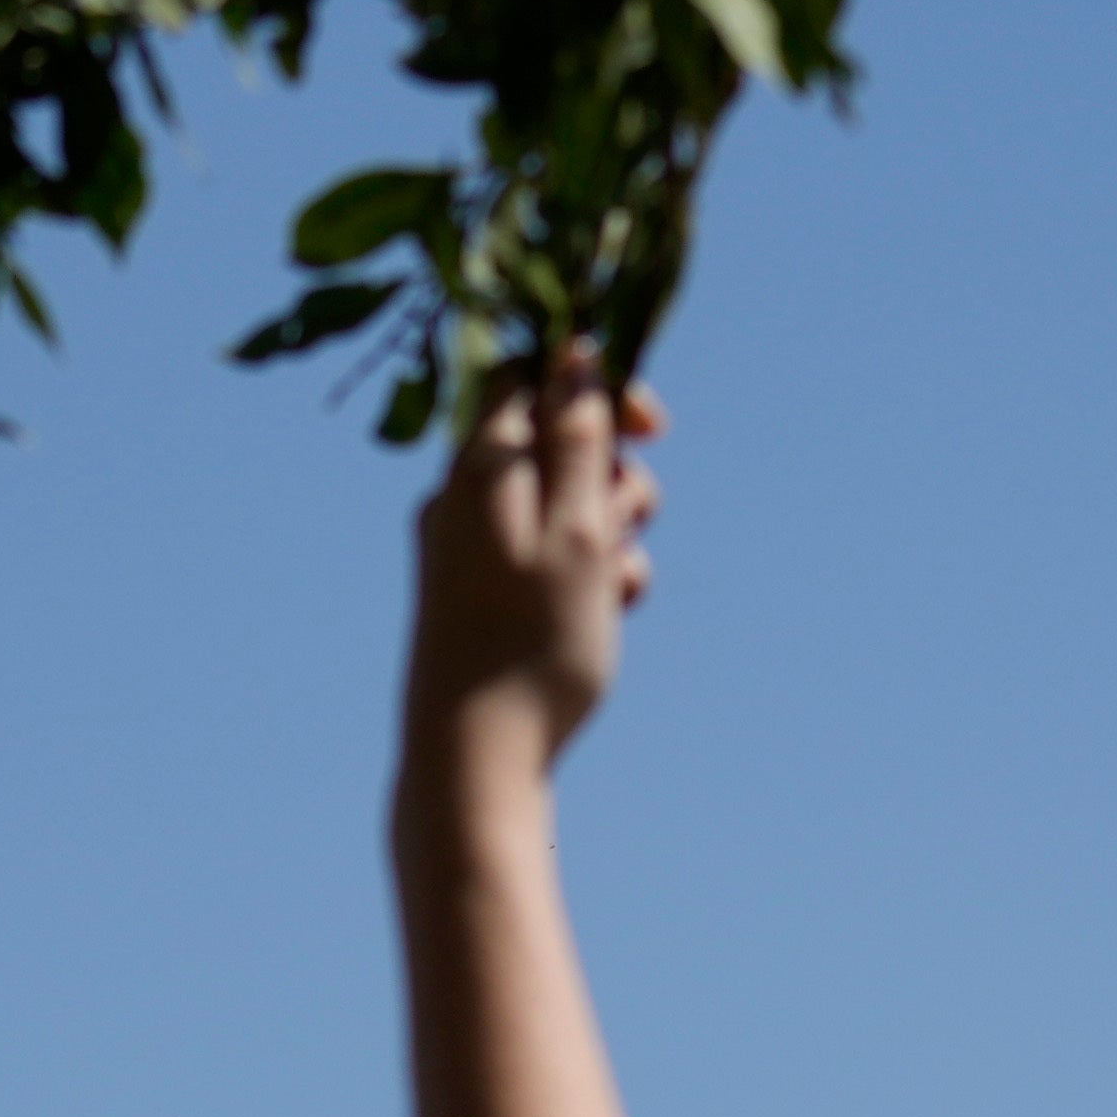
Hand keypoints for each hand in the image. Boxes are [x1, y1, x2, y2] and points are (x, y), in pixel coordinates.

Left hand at [409, 357, 659, 770]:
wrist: (472, 760)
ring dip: (613, 533)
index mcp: (478, 466)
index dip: (597, 385)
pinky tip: (609, 617)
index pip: (533, 373)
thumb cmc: (529, 645)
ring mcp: (473, 548)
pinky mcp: (487, 597)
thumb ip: (576, 438)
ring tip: (618, 588)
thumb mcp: (574, 529)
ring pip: (568, 505)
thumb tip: (576, 356)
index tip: (651, 426)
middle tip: (625, 527)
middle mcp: (465, 496)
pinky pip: (554, 559)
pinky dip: (592, 575)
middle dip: (614, 474)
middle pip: (559, 440)